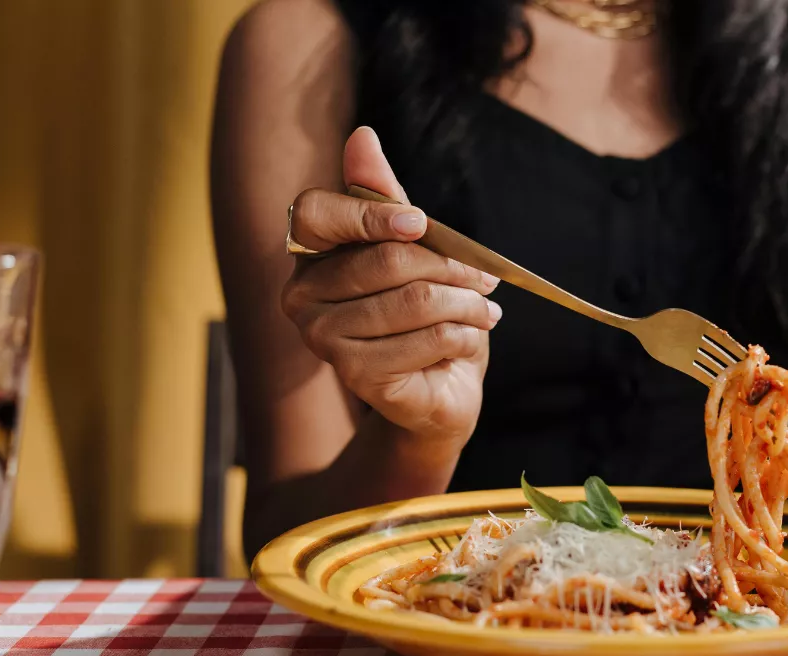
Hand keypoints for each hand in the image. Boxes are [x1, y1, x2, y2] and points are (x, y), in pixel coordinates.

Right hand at [281, 127, 499, 443]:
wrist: (438, 388)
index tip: (420, 224)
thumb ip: (384, 197)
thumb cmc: (423, 313)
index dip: (369, 213)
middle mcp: (301, 297)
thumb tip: (362, 136)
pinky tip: (470, 339)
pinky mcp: (356, 376)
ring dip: (468, 304)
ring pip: (416, 300)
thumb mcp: (412, 248)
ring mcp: (323, 339)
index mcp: (308, 255)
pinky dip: (466, 335)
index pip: (316, 212)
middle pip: (387, 259)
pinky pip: (430, 338)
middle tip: (485, 279)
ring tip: (485, 310)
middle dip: (452, 267)